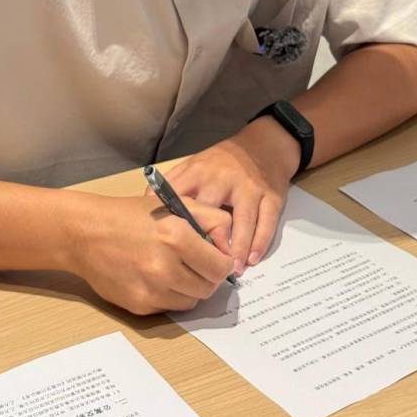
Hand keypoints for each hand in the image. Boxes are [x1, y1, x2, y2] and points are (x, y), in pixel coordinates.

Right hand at [61, 192, 233, 315]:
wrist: (86, 233)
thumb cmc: (131, 215)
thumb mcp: (176, 203)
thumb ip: (212, 220)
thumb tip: (230, 248)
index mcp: (177, 237)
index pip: (221, 267)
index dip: (223, 262)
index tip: (216, 257)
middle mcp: (165, 267)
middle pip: (209, 288)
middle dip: (208, 276)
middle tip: (196, 263)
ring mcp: (150, 290)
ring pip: (191, 301)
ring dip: (190, 288)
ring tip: (175, 268)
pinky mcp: (138, 306)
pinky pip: (169, 308)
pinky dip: (169, 296)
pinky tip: (155, 277)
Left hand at [148, 117, 299, 276]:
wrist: (263, 145)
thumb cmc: (221, 163)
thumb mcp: (193, 165)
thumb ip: (172, 186)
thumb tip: (145, 209)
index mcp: (198, 172)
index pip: (181, 198)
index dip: (174, 225)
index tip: (169, 250)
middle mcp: (223, 178)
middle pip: (212, 211)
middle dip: (207, 240)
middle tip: (202, 268)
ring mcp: (249, 187)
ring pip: (244, 220)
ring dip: (237, 248)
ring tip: (230, 271)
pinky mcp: (271, 196)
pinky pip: (266, 221)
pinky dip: (259, 242)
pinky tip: (251, 259)